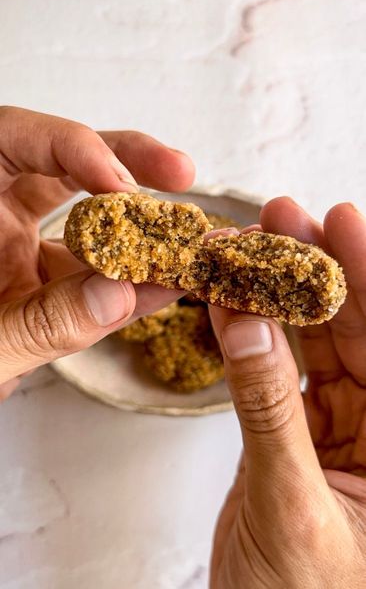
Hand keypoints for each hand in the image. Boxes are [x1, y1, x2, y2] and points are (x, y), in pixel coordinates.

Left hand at [0, 106, 194, 396]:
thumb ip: (39, 322)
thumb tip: (117, 297)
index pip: (12, 138)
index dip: (72, 147)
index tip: (120, 185)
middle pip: (65, 165)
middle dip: (126, 165)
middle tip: (179, 172)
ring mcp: (21, 251)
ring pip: (88, 221)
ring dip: (142, 231)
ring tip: (186, 237)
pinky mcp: (45, 286)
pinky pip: (95, 280)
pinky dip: (132, 285)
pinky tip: (168, 286)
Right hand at [209, 197, 365, 587]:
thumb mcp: (290, 506)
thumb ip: (267, 413)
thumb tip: (247, 327)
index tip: (342, 224)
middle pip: (355, 333)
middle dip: (318, 274)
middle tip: (284, 222)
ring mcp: (337, 429)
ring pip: (312, 347)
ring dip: (279, 300)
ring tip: (251, 252)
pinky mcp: (295, 433)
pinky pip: (276, 374)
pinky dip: (252, 341)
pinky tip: (233, 306)